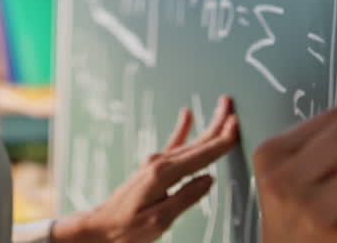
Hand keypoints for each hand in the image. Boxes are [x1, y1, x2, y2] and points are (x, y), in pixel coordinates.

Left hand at [52, 95, 238, 242]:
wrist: (100, 226)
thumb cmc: (126, 227)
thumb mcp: (159, 220)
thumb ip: (185, 198)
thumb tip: (209, 179)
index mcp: (163, 175)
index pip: (201, 156)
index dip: (221, 143)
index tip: (236, 127)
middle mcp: (159, 163)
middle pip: (197, 143)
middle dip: (218, 128)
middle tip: (234, 110)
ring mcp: (154, 162)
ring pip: (189, 142)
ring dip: (207, 127)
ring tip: (221, 109)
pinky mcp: (151, 166)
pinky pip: (172, 144)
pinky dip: (181, 129)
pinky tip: (186, 115)